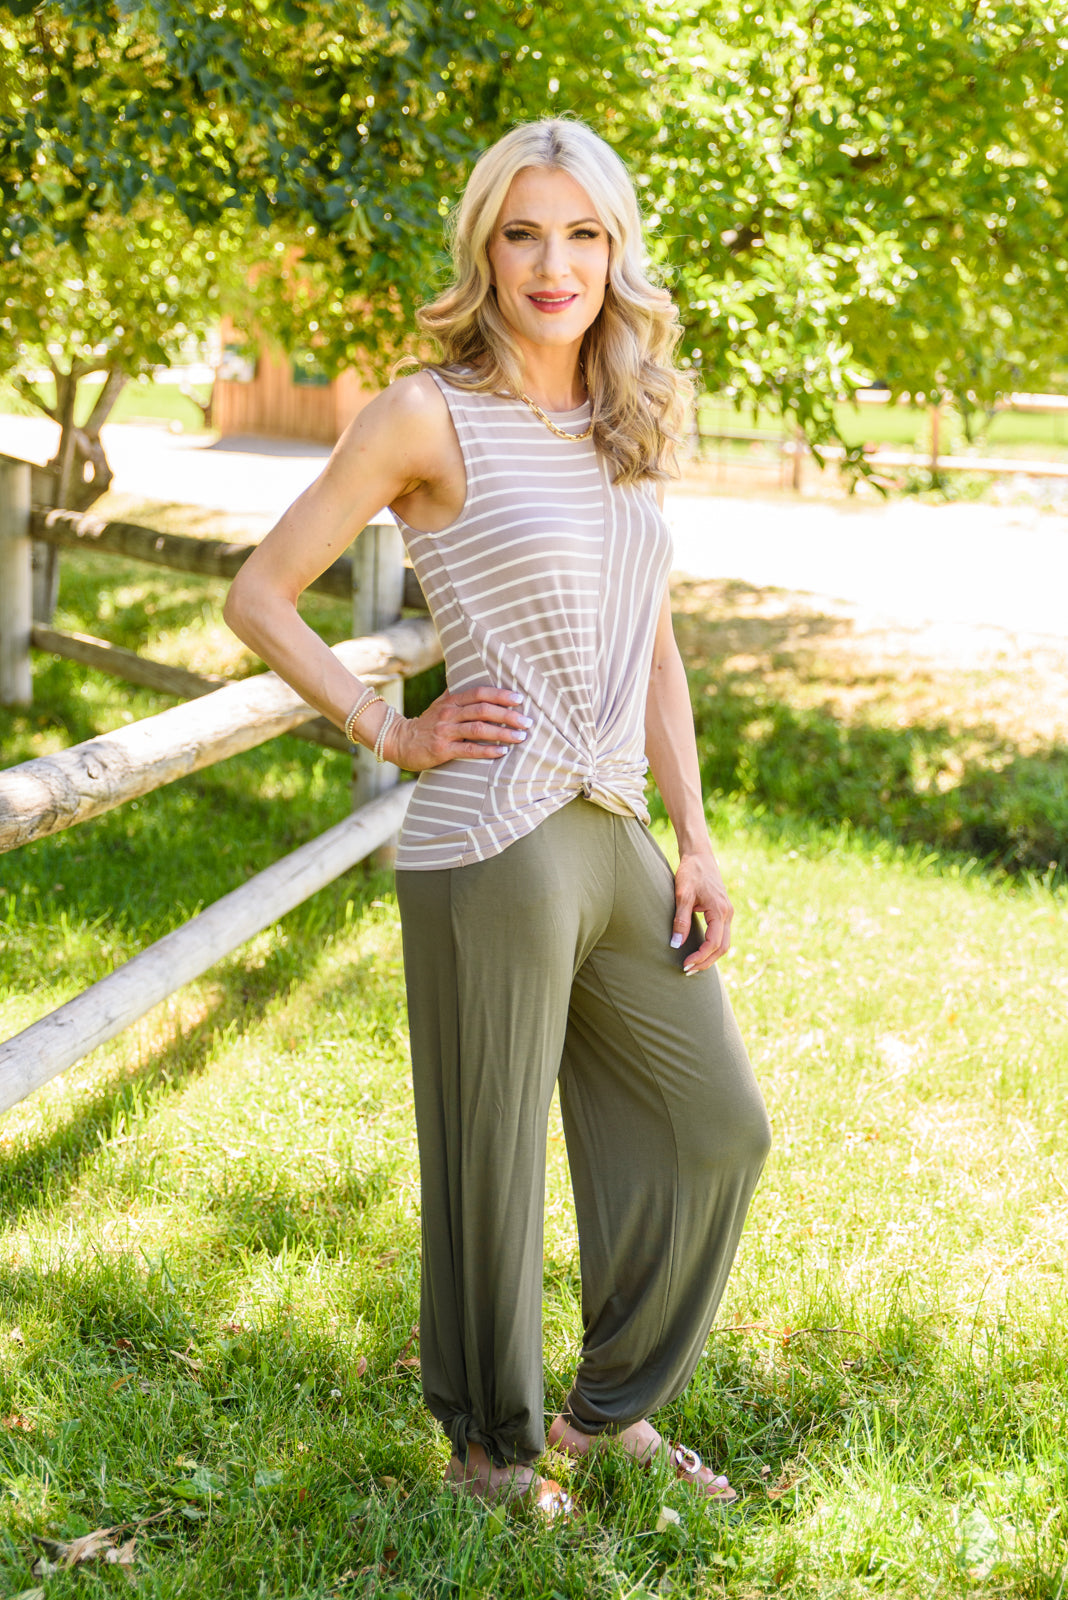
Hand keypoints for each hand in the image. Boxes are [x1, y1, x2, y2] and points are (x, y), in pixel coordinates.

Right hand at [384, 685, 530, 771]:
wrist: (398, 741)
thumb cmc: (425, 724)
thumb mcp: (439, 704)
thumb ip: (455, 694)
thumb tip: (471, 677)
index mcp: (451, 701)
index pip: (479, 693)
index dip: (501, 695)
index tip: (520, 699)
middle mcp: (449, 713)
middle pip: (483, 710)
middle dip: (508, 715)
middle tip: (527, 721)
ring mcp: (445, 731)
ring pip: (479, 729)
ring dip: (503, 733)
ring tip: (521, 736)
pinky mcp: (442, 749)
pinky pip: (468, 749)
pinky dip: (487, 751)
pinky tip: (502, 752)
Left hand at [670, 851, 732, 974]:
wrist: (699, 855)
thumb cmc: (690, 872)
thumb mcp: (682, 895)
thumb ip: (680, 920)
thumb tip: (676, 944)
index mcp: (720, 910)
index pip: (714, 943)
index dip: (700, 957)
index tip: (685, 964)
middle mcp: (727, 913)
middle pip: (722, 947)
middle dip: (706, 962)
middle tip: (687, 971)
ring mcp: (727, 913)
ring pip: (724, 943)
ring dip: (710, 956)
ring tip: (692, 965)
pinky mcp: (722, 912)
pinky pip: (721, 935)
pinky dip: (712, 947)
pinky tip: (699, 951)